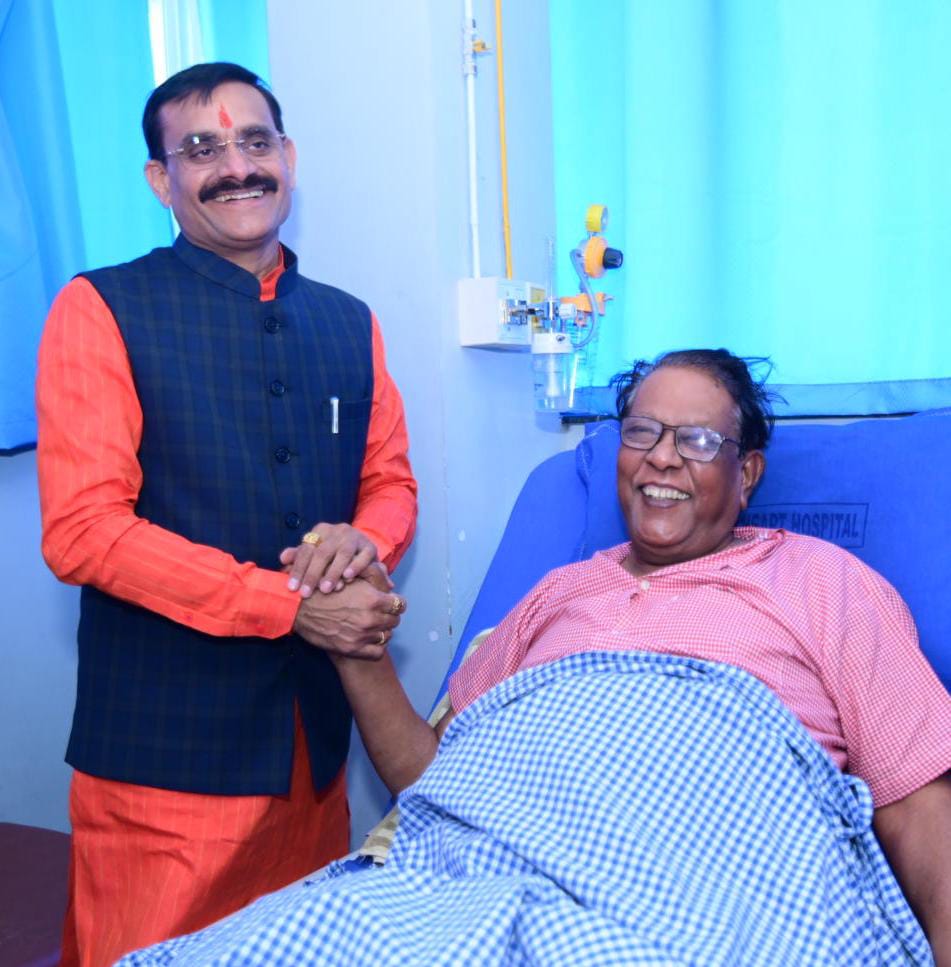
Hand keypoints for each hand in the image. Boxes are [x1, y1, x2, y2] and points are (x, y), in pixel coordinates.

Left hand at [280, 523, 377, 596]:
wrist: (360, 550)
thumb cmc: (332, 555)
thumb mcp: (315, 554)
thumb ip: (299, 557)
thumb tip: (282, 558)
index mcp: (320, 531)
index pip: (306, 550)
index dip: (298, 569)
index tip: (292, 588)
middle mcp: (338, 531)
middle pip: (323, 552)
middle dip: (313, 574)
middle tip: (306, 593)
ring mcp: (355, 537)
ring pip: (343, 553)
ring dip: (333, 572)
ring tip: (325, 589)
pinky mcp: (370, 546)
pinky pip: (363, 555)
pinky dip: (356, 566)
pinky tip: (348, 578)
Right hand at [293, 577, 407, 659]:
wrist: (299, 607)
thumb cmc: (325, 588)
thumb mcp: (351, 575)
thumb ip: (374, 576)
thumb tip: (391, 582)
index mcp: (372, 599)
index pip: (400, 604)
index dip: (395, 603)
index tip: (388, 603)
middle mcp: (370, 618)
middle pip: (395, 621)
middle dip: (388, 616)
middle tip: (378, 614)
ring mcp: (361, 635)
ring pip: (386, 636)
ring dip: (381, 631)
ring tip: (370, 625)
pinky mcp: (352, 649)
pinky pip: (378, 652)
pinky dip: (376, 647)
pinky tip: (368, 639)